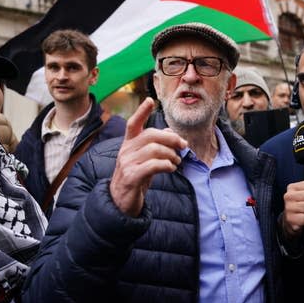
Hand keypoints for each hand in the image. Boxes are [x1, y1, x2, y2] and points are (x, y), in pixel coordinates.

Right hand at [109, 98, 187, 216]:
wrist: (121, 202)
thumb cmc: (136, 177)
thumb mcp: (145, 159)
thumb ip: (155, 145)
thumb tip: (169, 132)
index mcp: (128, 144)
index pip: (132, 123)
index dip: (141, 111)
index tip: (150, 100)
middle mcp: (126, 151)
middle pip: (150, 135)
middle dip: (171, 138)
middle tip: (183, 146)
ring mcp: (127, 163)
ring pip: (154, 150)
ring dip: (171, 154)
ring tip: (177, 162)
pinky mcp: (131, 177)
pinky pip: (152, 166)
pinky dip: (166, 165)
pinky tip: (171, 168)